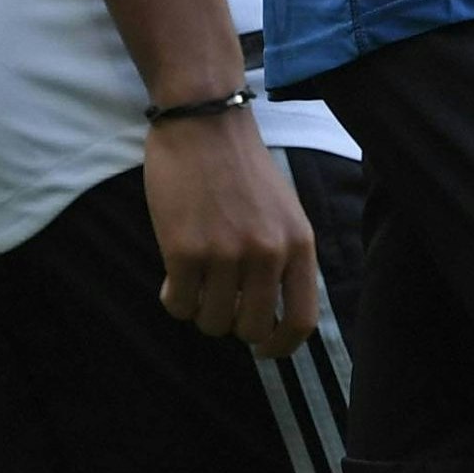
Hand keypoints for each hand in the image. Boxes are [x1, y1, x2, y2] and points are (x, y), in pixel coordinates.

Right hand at [144, 109, 321, 357]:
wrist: (204, 121)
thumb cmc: (240, 167)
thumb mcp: (284, 212)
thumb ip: (283, 259)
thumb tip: (271, 314)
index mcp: (298, 244)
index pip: (301, 322)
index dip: (281, 347)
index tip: (264, 350)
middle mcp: (267, 253)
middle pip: (251, 329)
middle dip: (231, 322)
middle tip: (217, 299)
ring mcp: (226, 254)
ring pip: (212, 322)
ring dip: (199, 310)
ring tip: (194, 280)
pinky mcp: (185, 250)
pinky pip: (178, 305)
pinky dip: (173, 298)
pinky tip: (172, 274)